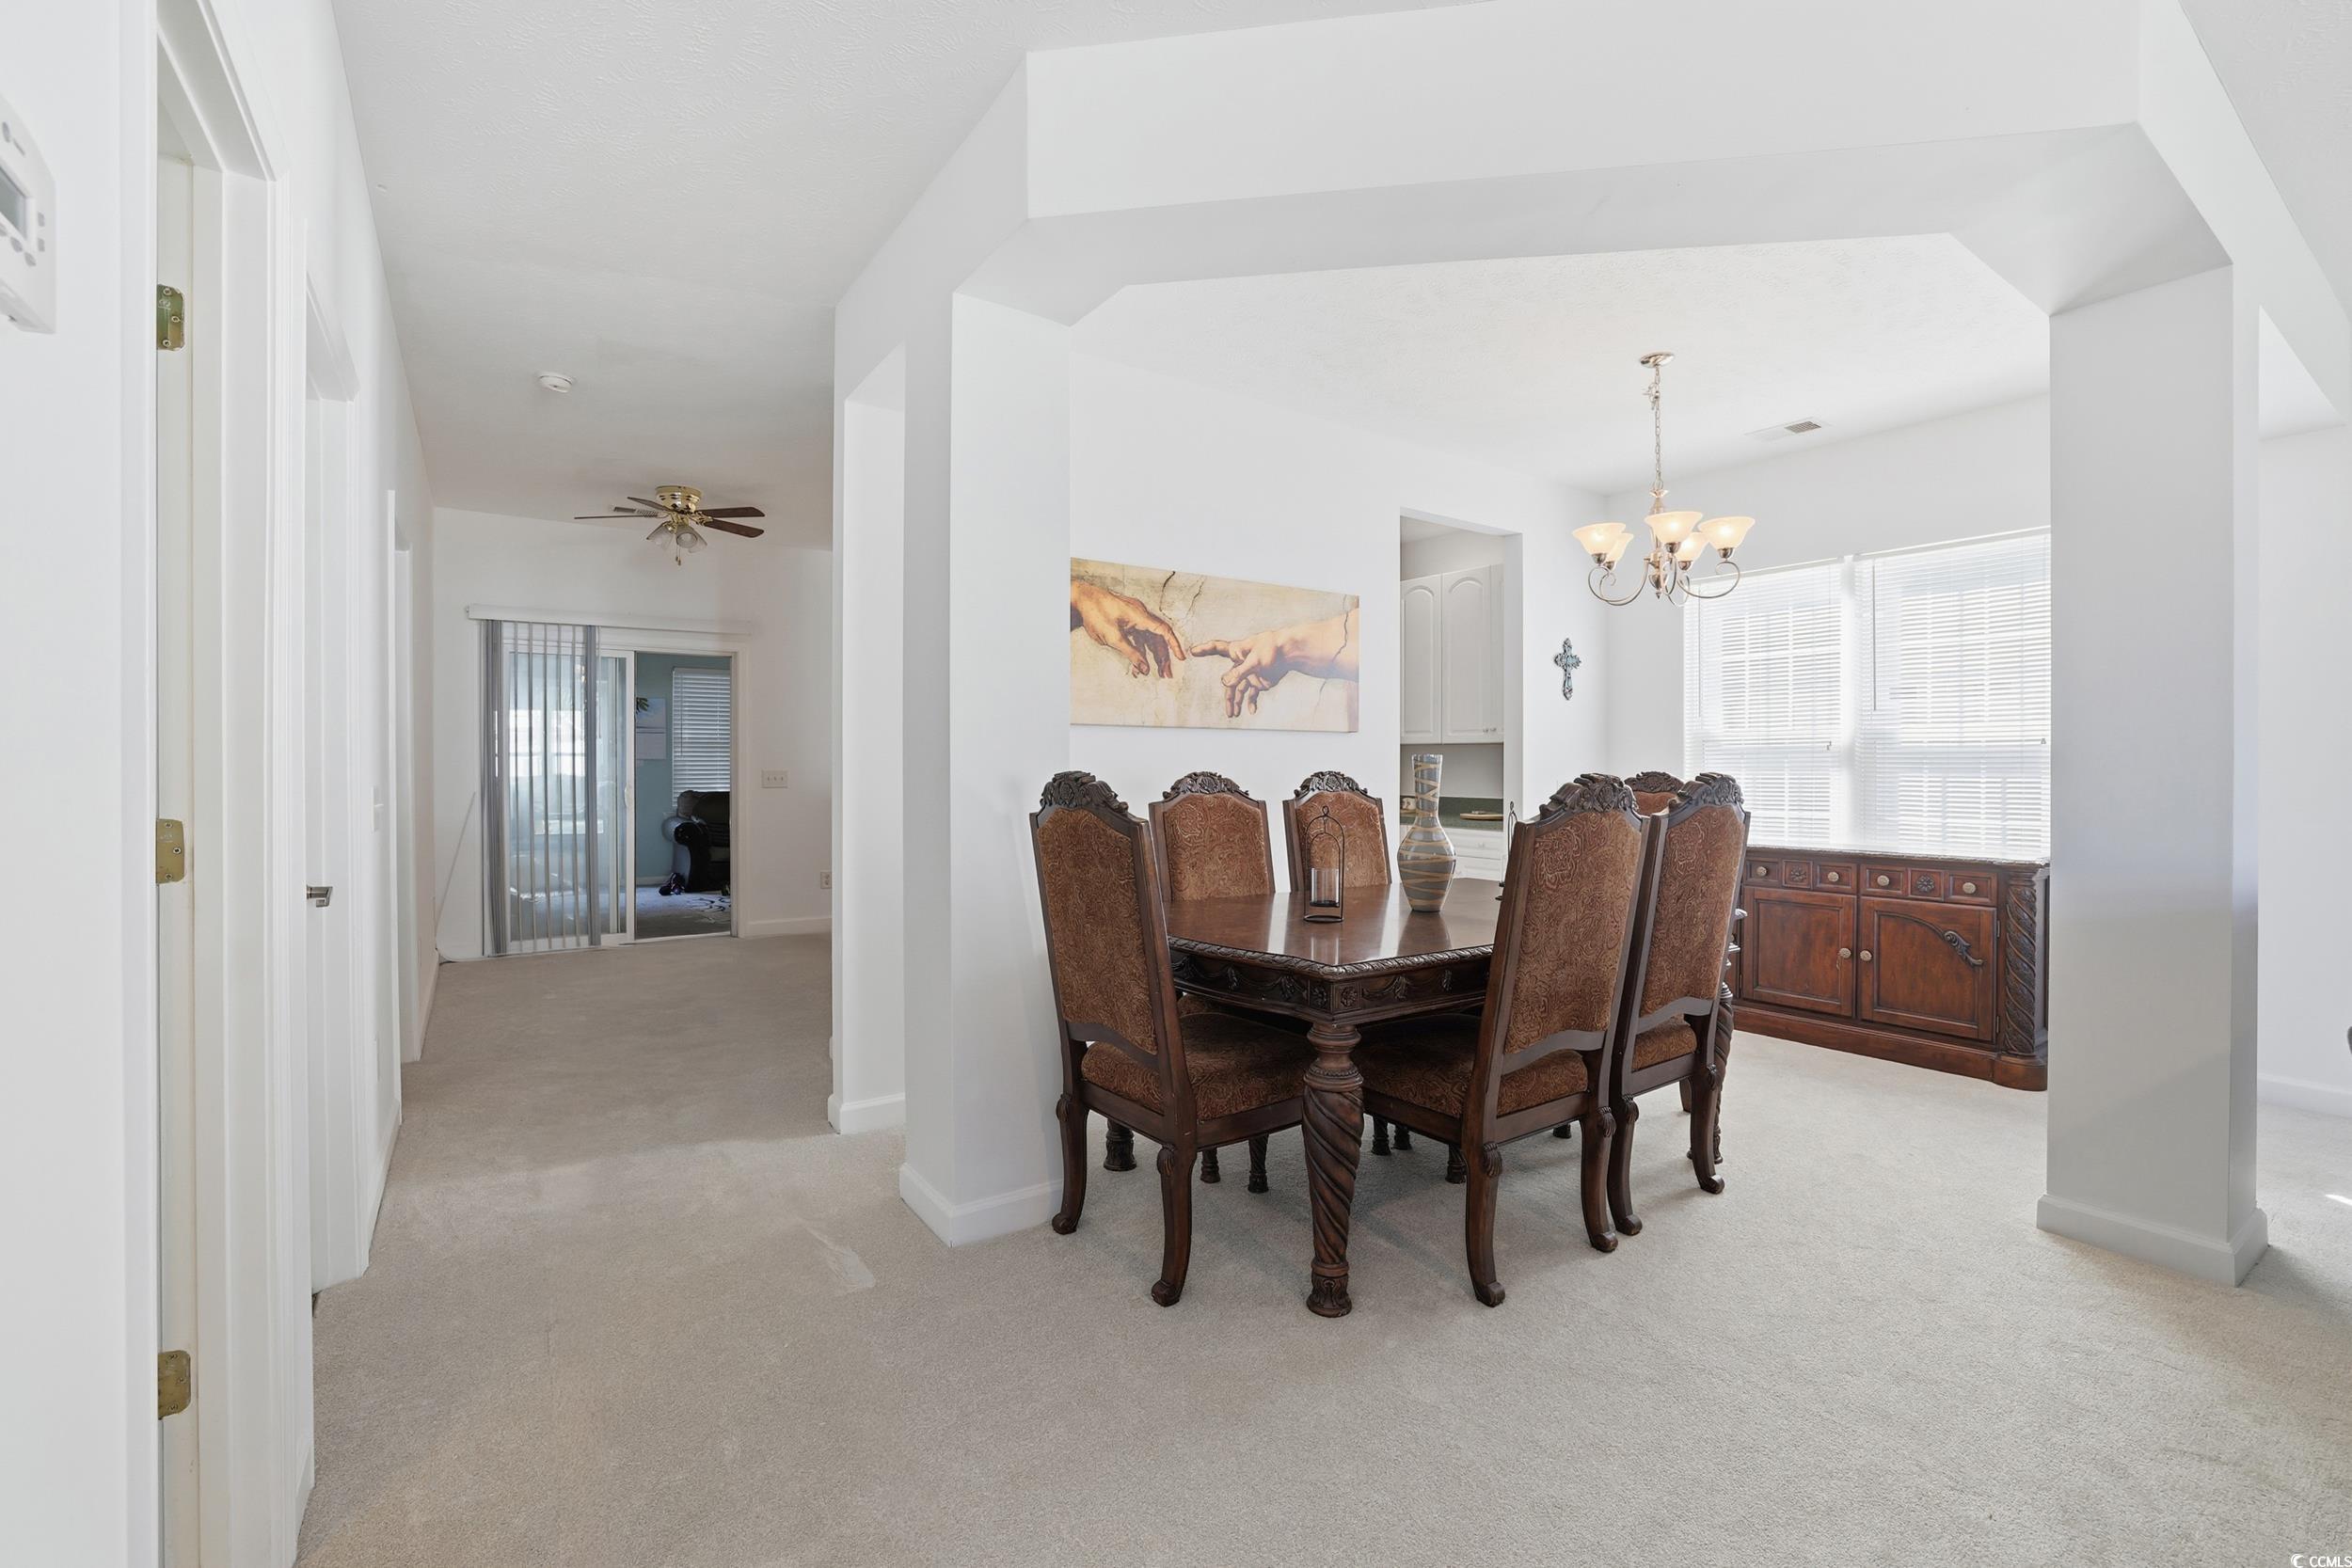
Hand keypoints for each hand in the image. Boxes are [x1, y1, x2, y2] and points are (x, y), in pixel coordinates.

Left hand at [1071, 579, 1186, 677]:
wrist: (1081, 598)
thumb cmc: (1095, 613)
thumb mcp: (1113, 638)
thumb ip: (1131, 654)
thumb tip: (1145, 669)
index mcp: (1140, 616)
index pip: (1164, 631)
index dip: (1174, 645)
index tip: (1181, 658)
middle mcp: (1140, 616)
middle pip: (1158, 638)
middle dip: (1163, 657)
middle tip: (1166, 674)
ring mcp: (1133, 618)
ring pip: (1148, 640)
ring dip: (1151, 656)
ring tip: (1154, 673)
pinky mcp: (1126, 622)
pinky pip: (1138, 638)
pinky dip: (1139, 651)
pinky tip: (1137, 666)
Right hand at [1190, 608, 1358, 717]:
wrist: (1292, 653)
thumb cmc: (1273, 649)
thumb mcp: (1255, 661)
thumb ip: (1239, 673)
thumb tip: (1224, 683)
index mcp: (1237, 651)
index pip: (1217, 648)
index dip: (1205, 649)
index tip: (1192, 651)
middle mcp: (1241, 663)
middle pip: (1229, 681)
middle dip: (1229, 697)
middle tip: (1229, 711)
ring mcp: (1250, 673)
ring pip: (1239, 690)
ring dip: (1237, 702)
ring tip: (1234, 715)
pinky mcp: (1259, 680)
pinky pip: (1252, 693)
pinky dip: (1251, 702)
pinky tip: (1251, 711)